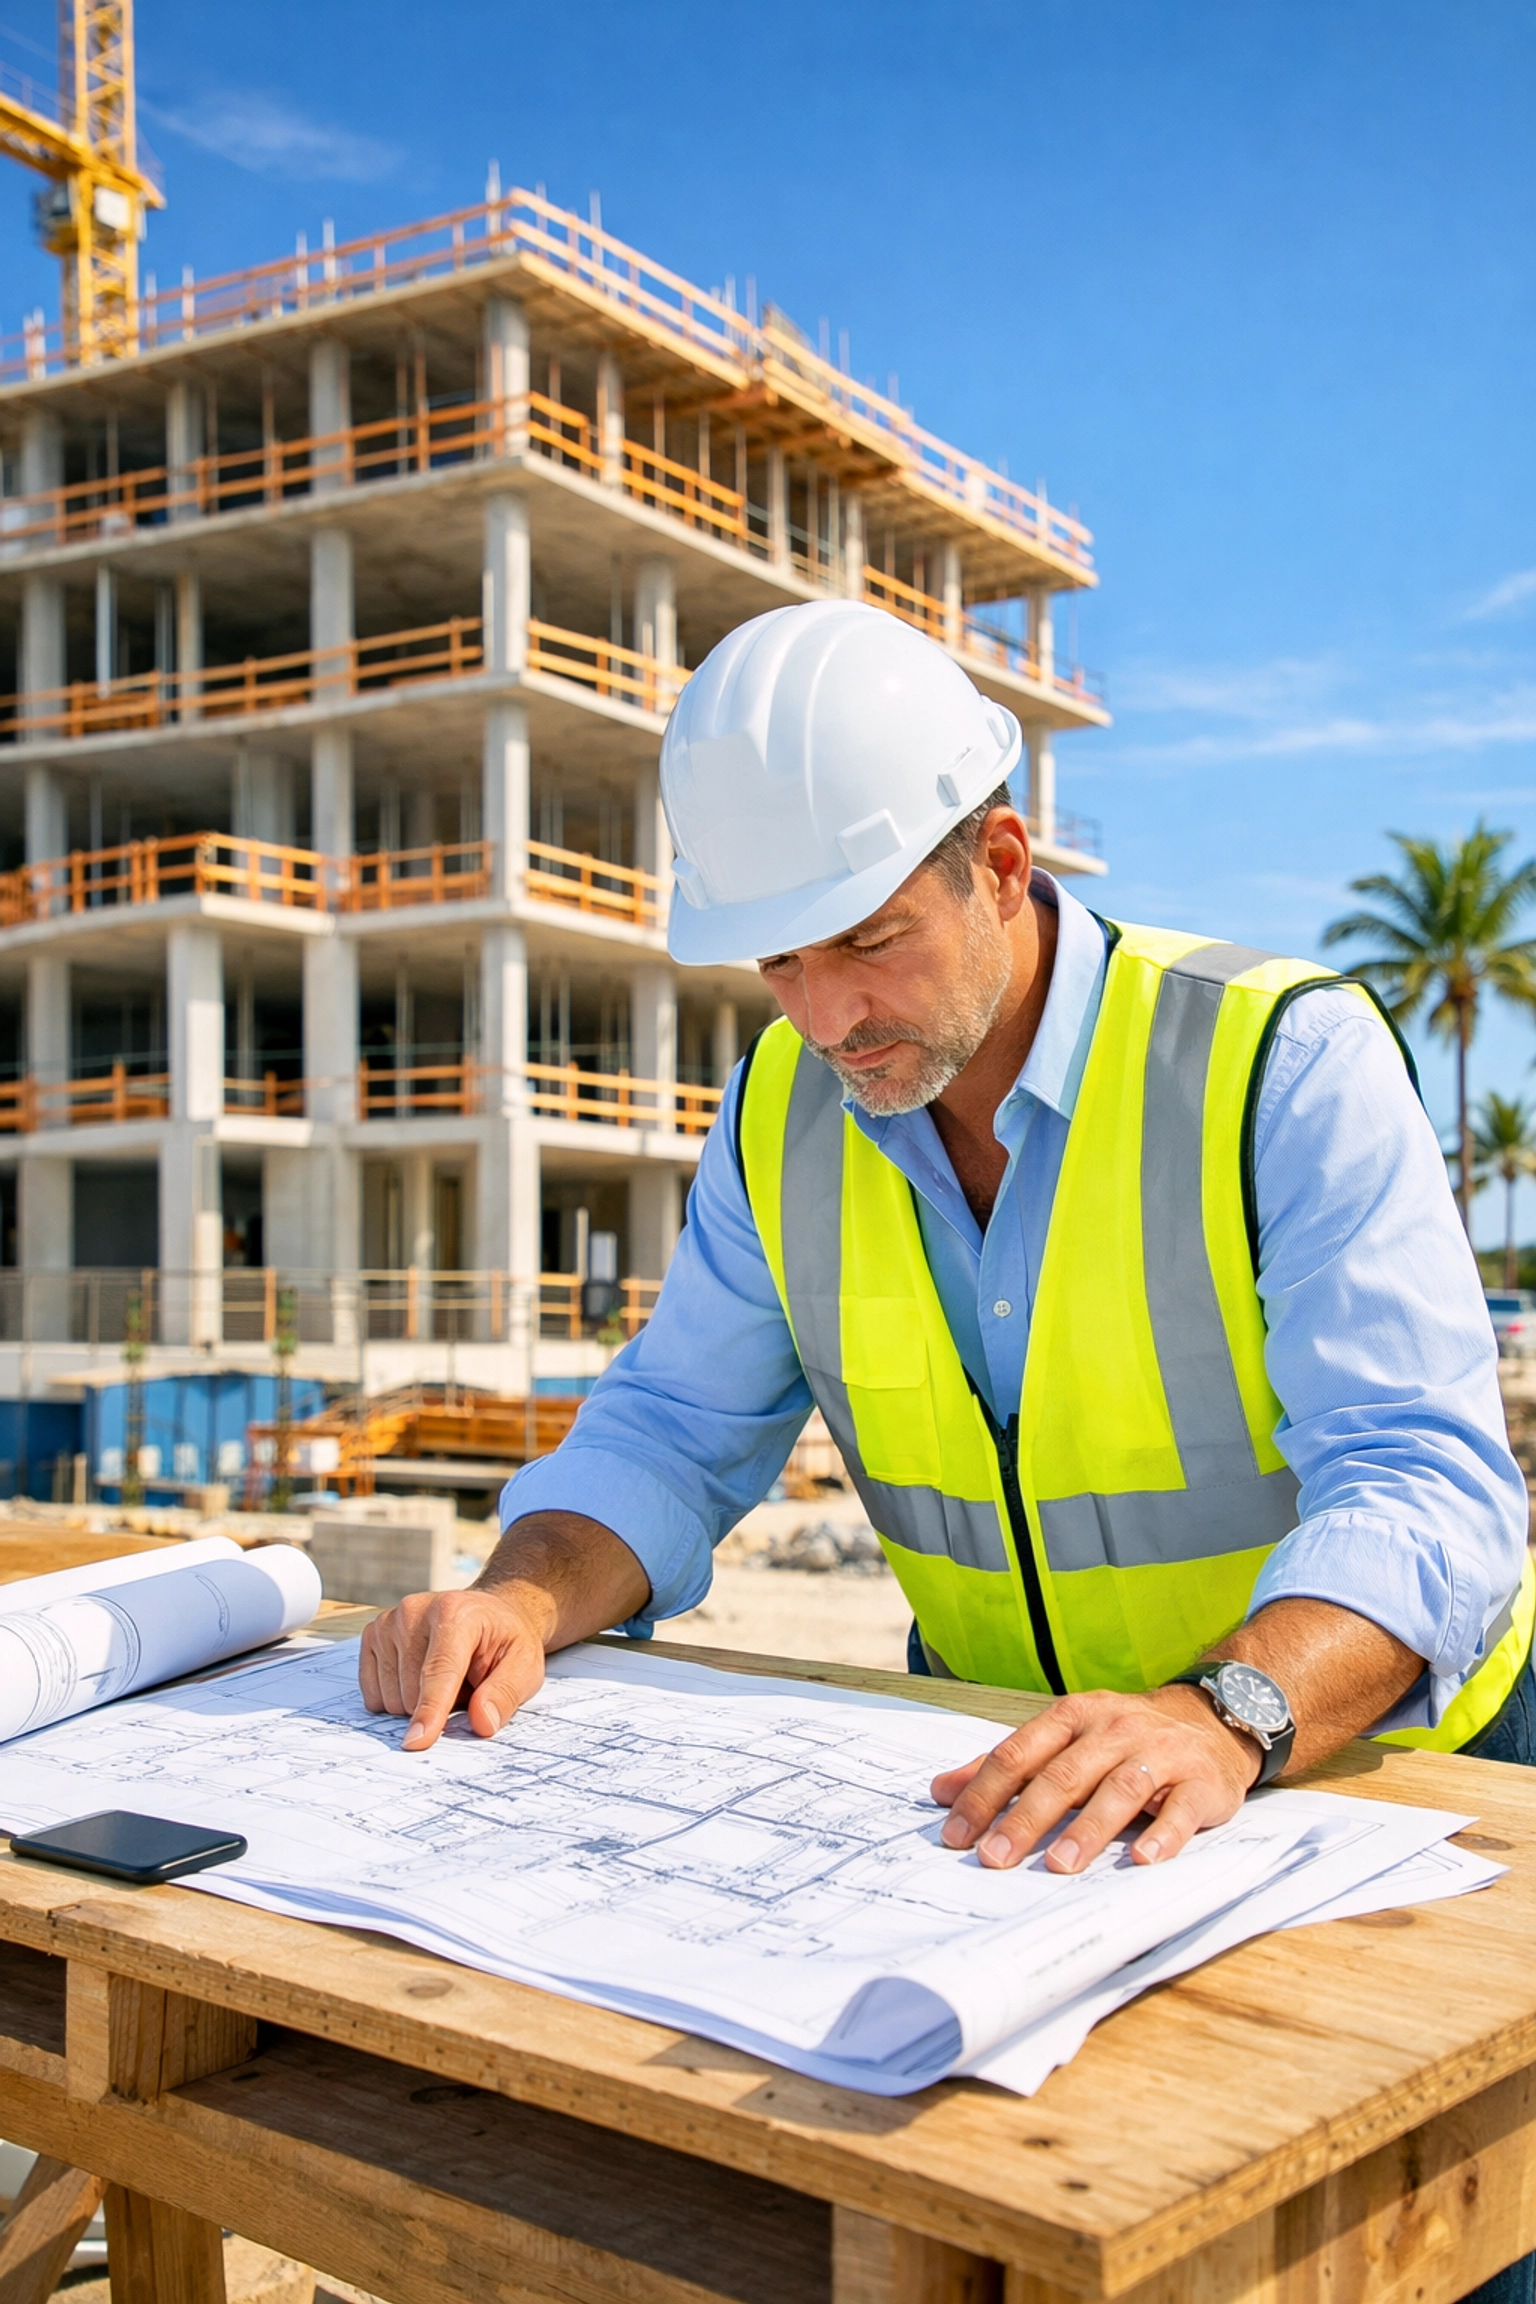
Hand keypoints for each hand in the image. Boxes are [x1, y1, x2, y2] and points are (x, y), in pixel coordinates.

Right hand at [358, 1583, 554, 1750]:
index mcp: (455, 1614)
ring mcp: (388, 1622)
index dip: (430, 1710)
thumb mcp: (524, 1667)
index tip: (417, 1743)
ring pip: (390, 1697)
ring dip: (417, 1703)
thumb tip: (481, 1723)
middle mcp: (414, 1611)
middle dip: (440, 1706)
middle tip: (465, 1683)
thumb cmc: (504, 1642)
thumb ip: (504, 1694)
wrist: (486, 1615)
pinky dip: (396, 1697)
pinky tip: (417, 1676)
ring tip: (445, 1678)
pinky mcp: (372, 1635)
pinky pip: (373, 1694)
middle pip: (412, 1691)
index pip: (439, 1671)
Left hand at [930, 1685, 1261, 1871]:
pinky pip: (1181, 1809)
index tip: (957, 1834)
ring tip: (1059, 1865)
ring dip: (1088, 1829)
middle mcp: (1114, 1728)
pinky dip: (1163, 1835)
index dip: (984, 1794)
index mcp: (1073, 1716)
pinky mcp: (1200, 1781)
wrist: (1210, 1719)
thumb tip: (942, 1790)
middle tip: (996, 1859)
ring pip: (1119, 1789)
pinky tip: (1142, 1860)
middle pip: (1064, 1774)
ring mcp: (1160, 1752)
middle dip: (1026, 1818)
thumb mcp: (1063, 1739)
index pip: (1019, 1754)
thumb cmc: (1123, 1737)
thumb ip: (1007, 1765)